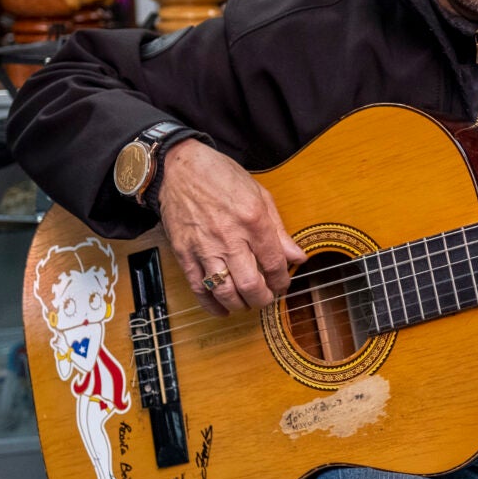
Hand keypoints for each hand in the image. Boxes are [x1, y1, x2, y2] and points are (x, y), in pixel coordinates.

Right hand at [155, 139, 306, 315]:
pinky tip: (223, 309)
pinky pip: (198, 287)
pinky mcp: (184, 253)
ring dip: (240, 304)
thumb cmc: (221, 176)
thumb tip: (298, 256)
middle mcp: (229, 237)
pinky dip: (212, 305)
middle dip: (263, 299)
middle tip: (267, 297)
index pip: (274, 263)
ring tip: (247, 302)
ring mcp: (204, 247)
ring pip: (225, 291)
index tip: (283, 283)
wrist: (179, 168)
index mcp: (252, 220)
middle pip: (250, 284)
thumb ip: (279, 230)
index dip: (282, 280)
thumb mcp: (260, 195)